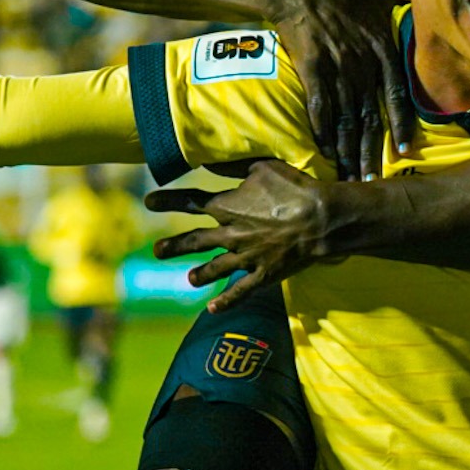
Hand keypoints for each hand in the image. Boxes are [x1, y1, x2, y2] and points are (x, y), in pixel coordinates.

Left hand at [147, 160, 342, 310]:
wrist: (320, 219)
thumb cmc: (292, 188)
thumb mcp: (260, 167)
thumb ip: (230, 166)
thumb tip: (204, 159)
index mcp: (227, 207)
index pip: (190, 202)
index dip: (168, 200)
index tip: (148, 200)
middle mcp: (231, 234)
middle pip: (196, 240)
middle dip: (174, 246)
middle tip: (156, 250)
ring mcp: (246, 257)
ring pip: (216, 268)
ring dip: (200, 274)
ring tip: (188, 279)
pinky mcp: (264, 274)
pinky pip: (241, 291)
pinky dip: (226, 301)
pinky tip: (211, 309)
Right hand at [266, 0, 414, 180]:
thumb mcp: (379, 2)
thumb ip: (398, 20)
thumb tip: (421, 23)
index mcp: (383, 49)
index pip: (397, 95)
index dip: (400, 124)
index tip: (404, 150)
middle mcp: (363, 64)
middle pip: (370, 116)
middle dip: (371, 152)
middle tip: (371, 180)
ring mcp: (337, 69)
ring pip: (346, 119)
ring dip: (348, 151)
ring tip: (349, 177)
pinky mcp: (311, 70)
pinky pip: (319, 108)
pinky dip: (322, 132)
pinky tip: (324, 151)